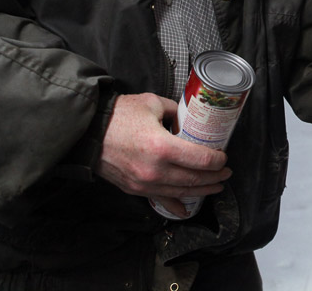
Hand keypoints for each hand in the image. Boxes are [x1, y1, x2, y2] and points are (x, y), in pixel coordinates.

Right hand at [95, 93, 231, 213]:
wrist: (86, 133)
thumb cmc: (117, 115)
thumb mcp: (152, 103)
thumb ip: (174, 111)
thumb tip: (187, 119)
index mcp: (162, 147)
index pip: (201, 160)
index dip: (217, 160)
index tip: (224, 157)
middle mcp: (155, 170)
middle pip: (194, 179)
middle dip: (214, 177)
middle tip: (225, 173)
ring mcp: (144, 183)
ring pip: (181, 192)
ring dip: (201, 190)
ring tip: (215, 186)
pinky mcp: (135, 189)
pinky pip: (160, 199)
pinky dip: (175, 205)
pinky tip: (186, 208)